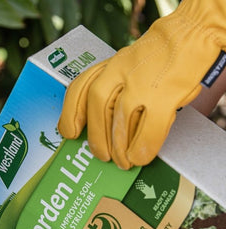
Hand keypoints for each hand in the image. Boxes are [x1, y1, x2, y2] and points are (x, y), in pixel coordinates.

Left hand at [58, 0, 225, 168]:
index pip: (80, 88)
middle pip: (98, 107)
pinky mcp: (166, 93)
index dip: (70, 113)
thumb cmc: (158, 56)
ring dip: (119, 147)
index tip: (69, 133)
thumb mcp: (127, 64)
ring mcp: (142, 82)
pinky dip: (142, 146)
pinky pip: (149, 128)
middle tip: (102, 156)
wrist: (194, 32)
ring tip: (123, 162)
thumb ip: (114, 87)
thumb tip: (104, 128)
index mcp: (110, 65)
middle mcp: (121, 70)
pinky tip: (141, 156)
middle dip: (96, 138)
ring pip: (120, 120)